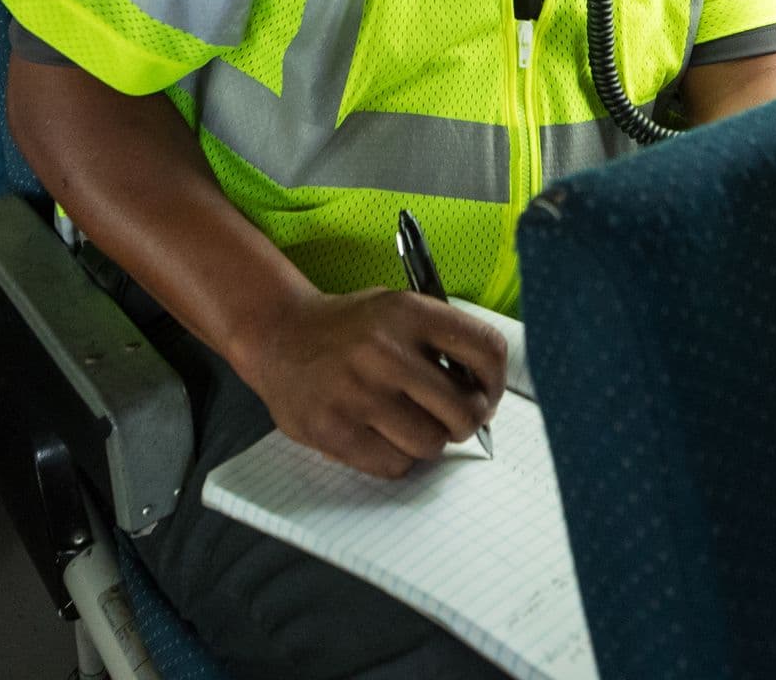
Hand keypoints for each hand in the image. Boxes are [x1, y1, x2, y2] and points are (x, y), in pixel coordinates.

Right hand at [236, 289, 506, 478]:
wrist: (278, 334)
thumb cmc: (349, 329)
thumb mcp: (397, 309)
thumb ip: (442, 341)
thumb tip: (486, 394)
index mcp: (409, 312)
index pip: (487, 350)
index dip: (497, 381)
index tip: (487, 392)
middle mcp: (385, 351)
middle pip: (465, 410)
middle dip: (466, 421)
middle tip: (450, 417)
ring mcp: (357, 393)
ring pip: (432, 443)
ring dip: (428, 440)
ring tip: (407, 423)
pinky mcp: (334, 430)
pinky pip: (395, 465)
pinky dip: (395, 457)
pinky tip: (379, 434)